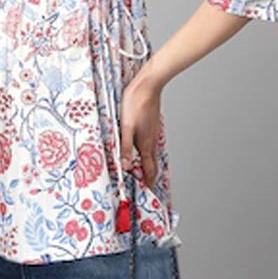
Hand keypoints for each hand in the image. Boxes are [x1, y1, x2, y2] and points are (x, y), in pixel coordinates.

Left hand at [119, 71, 162, 187]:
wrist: (148, 85)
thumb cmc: (135, 103)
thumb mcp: (126, 127)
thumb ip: (124, 148)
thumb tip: (124, 166)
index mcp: (145, 144)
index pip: (149, 170)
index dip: (148, 182)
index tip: (146, 193)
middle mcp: (151, 141)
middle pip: (152, 165)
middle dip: (150, 177)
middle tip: (145, 187)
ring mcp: (153, 133)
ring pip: (152, 155)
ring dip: (148, 166)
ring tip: (144, 173)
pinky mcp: (151, 126)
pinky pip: (150, 145)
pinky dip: (147, 154)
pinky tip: (142, 151)